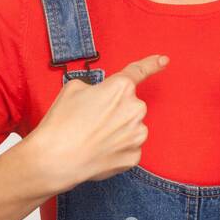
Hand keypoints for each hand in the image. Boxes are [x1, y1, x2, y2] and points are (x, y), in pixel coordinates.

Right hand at [24, 54, 168, 192]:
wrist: (56, 159)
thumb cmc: (62, 122)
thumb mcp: (73, 88)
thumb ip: (96, 87)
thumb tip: (102, 96)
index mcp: (121, 87)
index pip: (139, 71)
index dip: (152, 64)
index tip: (164, 60)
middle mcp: (136, 109)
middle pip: (129, 105)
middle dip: (115, 110)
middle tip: (91, 119)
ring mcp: (137, 134)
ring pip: (131, 127)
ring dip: (117, 130)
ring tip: (92, 137)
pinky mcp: (134, 156)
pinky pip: (128, 147)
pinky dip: (116, 148)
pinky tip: (98, 151)